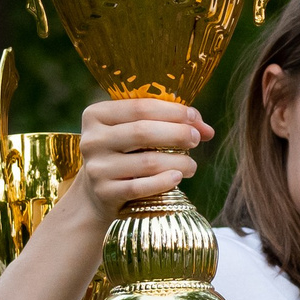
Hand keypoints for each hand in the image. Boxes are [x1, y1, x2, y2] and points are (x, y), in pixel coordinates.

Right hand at [78, 98, 213, 216]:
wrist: (99, 193)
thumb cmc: (126, 154)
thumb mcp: (137, 132)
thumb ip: (169, 123)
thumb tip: (207, 130)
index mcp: (96, 115)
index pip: (140, 107)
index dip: (173, 111)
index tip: (195, 118)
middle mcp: (92, 140)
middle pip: (143, 131)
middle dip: (177, 134)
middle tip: (196, 140)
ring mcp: (96, 168)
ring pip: (147, 162)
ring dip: (178, 162)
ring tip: (191, 165)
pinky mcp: (104, 192)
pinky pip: (141, 187)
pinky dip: (164, 182)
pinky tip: (177, 178)